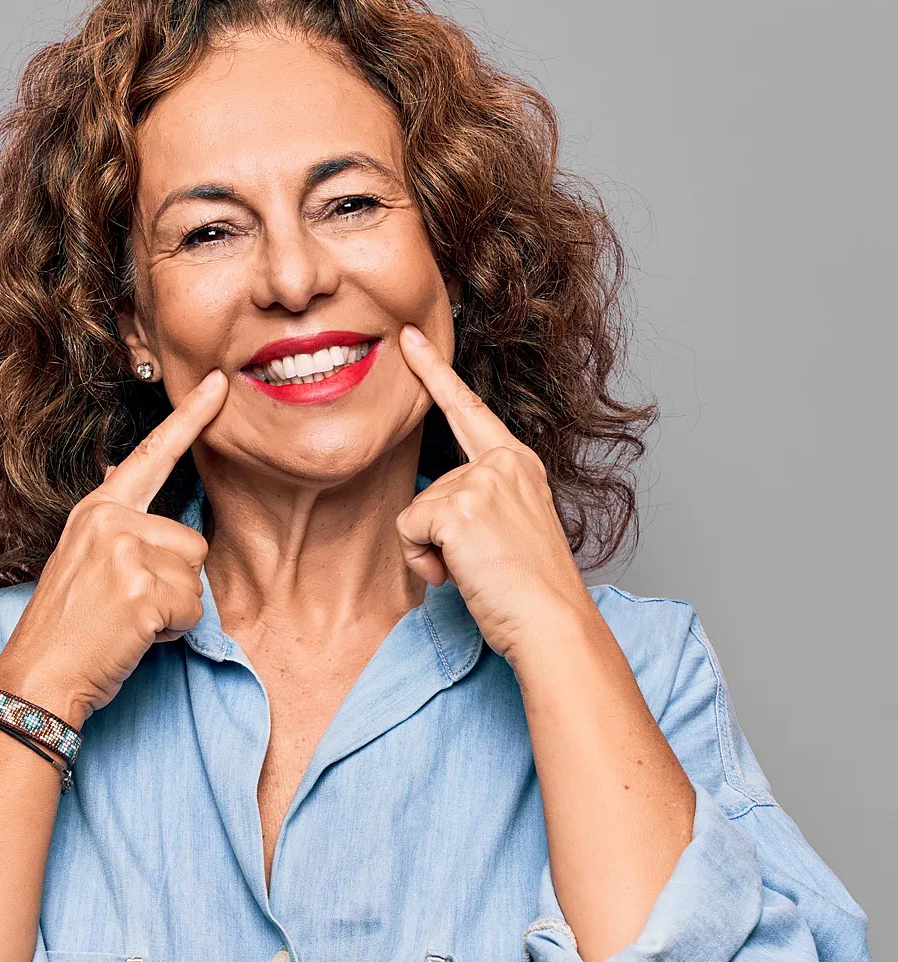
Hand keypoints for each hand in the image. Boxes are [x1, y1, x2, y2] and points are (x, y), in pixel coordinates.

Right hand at [0, 368, 228, 726]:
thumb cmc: (67, 627)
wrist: (38, 677)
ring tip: (129, 622)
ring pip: (196, 577)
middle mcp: (110, 521)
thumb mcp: (79, 555)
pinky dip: (173, 632)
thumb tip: (124, 467)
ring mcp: (126, 552)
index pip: (151, 456)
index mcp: (96, 510)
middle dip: (176, 583)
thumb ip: (112, 518)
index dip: (190, 420)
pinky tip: (135, 636)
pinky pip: (192, 609)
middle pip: (192, 541)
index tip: (221, 385)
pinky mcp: (143, 588)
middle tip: (129, 608)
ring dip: (175, 609)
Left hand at [396, 323, 593, 661]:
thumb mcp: (511, 529)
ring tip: (475, 571)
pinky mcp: (459, 507)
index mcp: (518, 464)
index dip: (435, 372)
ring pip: (415, 511)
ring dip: (431, 551)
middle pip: (428, 488)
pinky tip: (458, 574)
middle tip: (481, 564)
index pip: (468, 409)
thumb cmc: (530, 590)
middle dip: (438, 534)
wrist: (552, 624)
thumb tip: (434, 518)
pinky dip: (422, 560)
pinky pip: (409, 529)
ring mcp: (482, 481)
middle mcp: (502, 463)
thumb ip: (480, 503)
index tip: (410, 338)